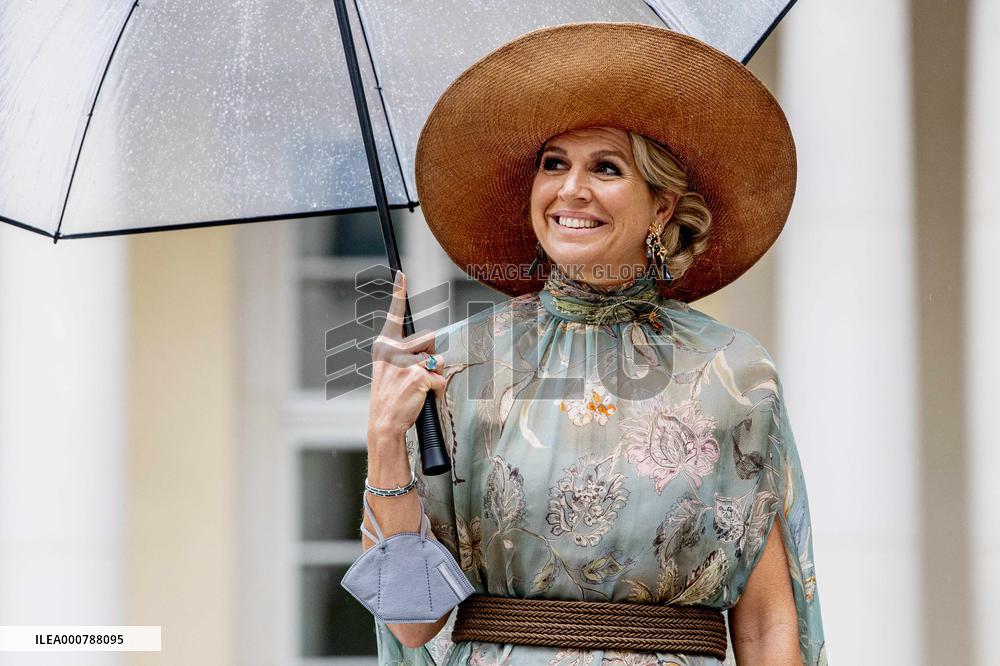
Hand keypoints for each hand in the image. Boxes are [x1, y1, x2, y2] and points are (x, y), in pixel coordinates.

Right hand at [367, 270, 446, 443]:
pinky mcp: (419, 377)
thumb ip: (405, 356)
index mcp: (384, 347)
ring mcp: (406, 364)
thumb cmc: (390, 399)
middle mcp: (393, 351)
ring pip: (438, 358)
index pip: (393, 315)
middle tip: (418, 375)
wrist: (384, 424)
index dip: (398, 293)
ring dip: (436, 373)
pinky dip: (438, 390)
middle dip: (431, 355)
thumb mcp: (389, 371)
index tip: (401, 274)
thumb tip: (431, 353)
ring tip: (420, 388)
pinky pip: (440, 378)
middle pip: (430, 338)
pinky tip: (424, 398)